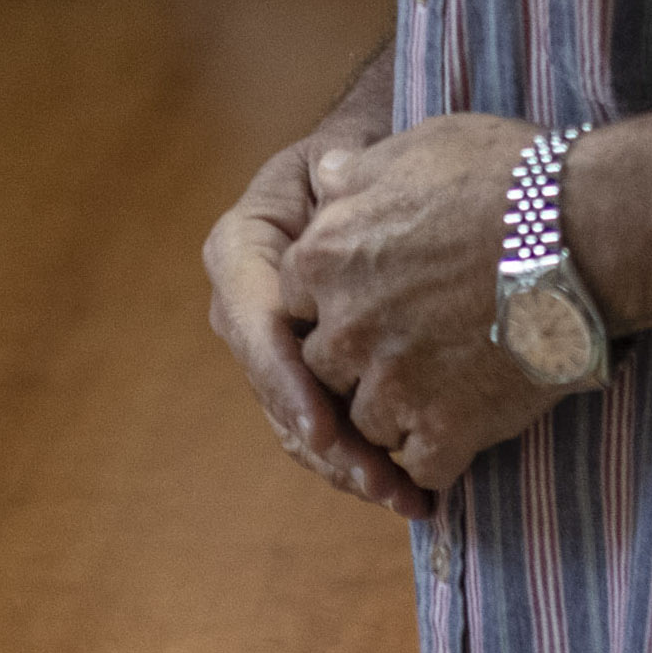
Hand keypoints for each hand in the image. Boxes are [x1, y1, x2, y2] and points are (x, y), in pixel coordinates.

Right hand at [203, 116, 429, 519]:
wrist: (371, 176)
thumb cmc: (361, 157)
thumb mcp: (341, 156)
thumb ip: (338, 174)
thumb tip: (339, 176)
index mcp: (240, 253)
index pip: (257, 327)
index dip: (288, 384)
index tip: (324, 428)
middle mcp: (245, 311)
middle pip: (278, 393)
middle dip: (329, 445)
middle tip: (381, 480)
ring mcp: (274, 353)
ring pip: (300, 426)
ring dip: (350, 468)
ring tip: (405, 496)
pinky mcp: (310, 381)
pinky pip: (326, 431)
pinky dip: (364, 462)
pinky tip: (412, 490)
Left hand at [279, 112, 569, 501]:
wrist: (585, 233)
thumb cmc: (505, 178)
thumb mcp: (417, 147)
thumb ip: (357, 173)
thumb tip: (325, 176)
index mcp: (326, 259)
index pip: (295, 301)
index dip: (334, 301)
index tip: (371, 300)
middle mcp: (346, 328)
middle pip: (323, 368)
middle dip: (355, 364)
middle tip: (406, 351)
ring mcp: (393, 386)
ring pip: (364, 424)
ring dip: (393, 415)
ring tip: (437, 394)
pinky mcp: (445, 429)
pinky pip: (419, 467)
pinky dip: (437, 456)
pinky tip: (462, 433)